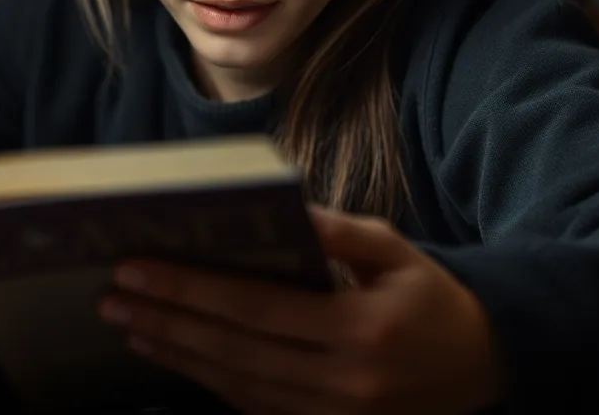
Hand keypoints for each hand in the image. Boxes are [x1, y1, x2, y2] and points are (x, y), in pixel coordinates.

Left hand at [98, 206, 504, 414]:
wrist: (485, 367)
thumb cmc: (430, 297)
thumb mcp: (394, 250)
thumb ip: (334, 231)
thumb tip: (276, 205)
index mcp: (361, 330)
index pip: (256, 308)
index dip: (190, 290)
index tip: (136, 269)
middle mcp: (344, 382)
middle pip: (234, 352)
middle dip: (167, 323)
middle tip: (113, 298)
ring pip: (237, 388)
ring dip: (177, 357)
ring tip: (129, 327)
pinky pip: (256, 409)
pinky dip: (210, 384)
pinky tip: (176, 358)